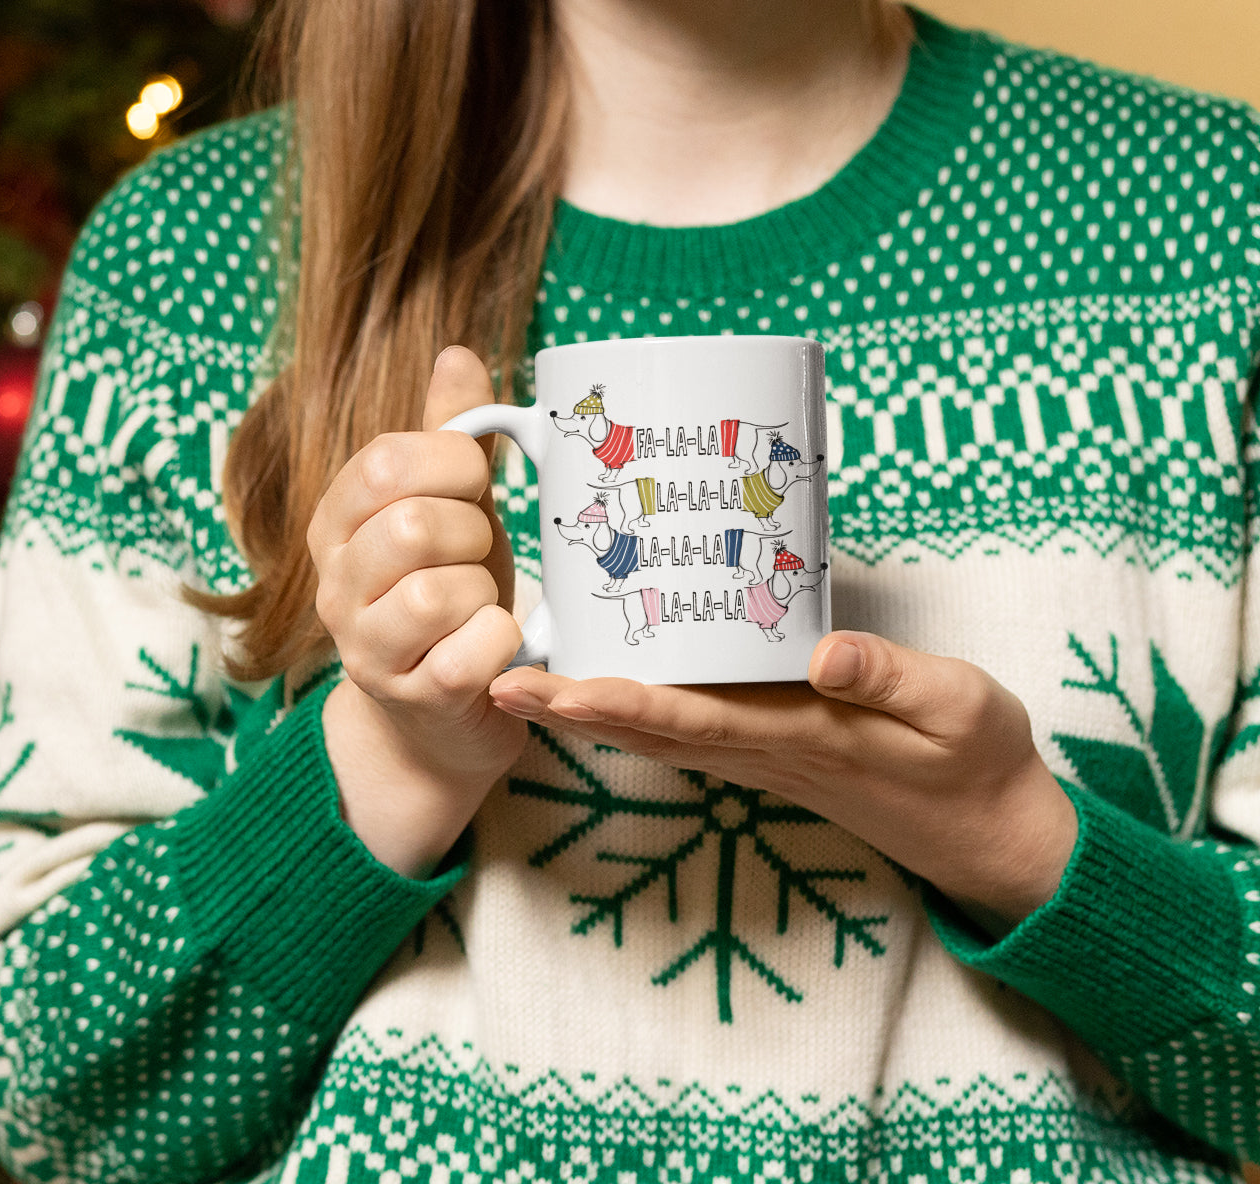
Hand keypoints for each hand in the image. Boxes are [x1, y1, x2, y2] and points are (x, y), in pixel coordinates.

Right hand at [308, 346, 525, 875]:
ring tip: (481, 605)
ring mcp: (365, 648)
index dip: (452, 464)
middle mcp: (335, 584)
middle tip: (479, 556)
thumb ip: (450, 435)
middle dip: (472, 534)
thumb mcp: (451, 507)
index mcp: (338, 522)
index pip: (383, 463)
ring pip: (439, 591)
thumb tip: (457, 353)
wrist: (441, 713)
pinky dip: (501, 641)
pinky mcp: (412, 698)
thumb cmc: (450, 595)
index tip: (475, 486)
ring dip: (485, 592)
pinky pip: (471, 651)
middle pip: (412, 525)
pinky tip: (495, 645)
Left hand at [488, 632, 1077, 931]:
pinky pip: (688, 732)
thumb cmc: (973, 761)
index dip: (620, 704)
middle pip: (653, 730)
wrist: (984, 830)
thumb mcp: (958, 707)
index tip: (554, 688)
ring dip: (591, 712)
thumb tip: (821, 650)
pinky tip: (608, 686)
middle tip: (496, 679)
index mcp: (805, 734)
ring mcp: (764, 756)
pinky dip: (635, 712)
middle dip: (574, 709)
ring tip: (528, 679)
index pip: (695, 720)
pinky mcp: (774, 749)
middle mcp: (767, 750)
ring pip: (662, 735)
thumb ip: (890, 677)